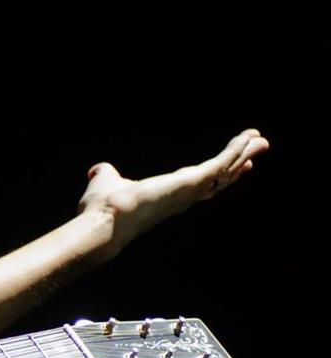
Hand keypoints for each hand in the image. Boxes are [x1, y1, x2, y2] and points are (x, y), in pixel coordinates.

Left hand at [76, 128, 270, 250]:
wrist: (103, 219)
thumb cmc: (102, 209)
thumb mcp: (105, 183)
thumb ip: (105, 175)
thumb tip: (97, 170)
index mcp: (169, 198)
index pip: (201, 186)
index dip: (219, 176)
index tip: (235, 167)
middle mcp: (184, 197)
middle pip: (220, 179)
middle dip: (239, 164)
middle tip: (259, 148)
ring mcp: (190, 191)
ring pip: (225, 171)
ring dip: (243, 154)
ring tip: (261, 140)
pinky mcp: (191, 182)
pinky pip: (220, 164)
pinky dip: (235, 151)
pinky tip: (247, 138)